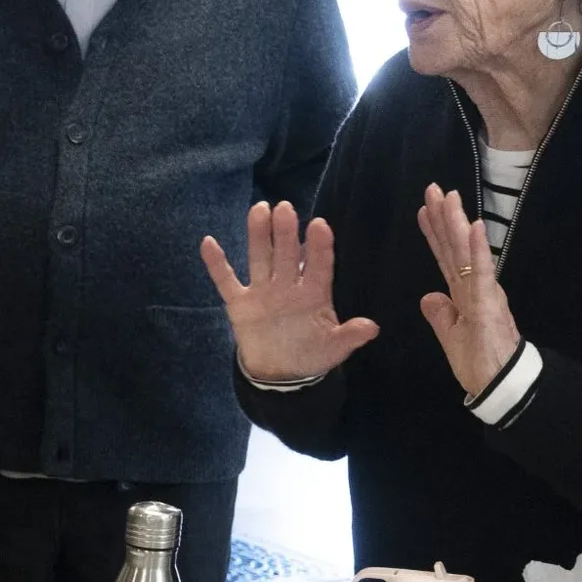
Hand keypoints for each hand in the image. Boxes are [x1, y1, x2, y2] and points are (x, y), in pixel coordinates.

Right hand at [199, 201, 377, 382]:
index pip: (318, 266)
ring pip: (260, 258)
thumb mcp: (333, 348)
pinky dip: (217, 264)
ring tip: (259, 209)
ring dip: (258, 235)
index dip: (319, 248)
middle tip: (285, 208)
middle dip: (286, 232)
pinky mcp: (239, 303)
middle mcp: (288, 286)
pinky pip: (226, 280)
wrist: (280, 373)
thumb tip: (372, 328)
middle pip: (286, 255)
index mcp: (313, 294)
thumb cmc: (311, 354)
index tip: (319, 226)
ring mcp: (262, 292)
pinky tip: (208, 242)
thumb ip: (348, 336)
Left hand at [414, 185, 521, 397]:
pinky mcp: (489, 303)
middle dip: (444, 217)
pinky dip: (479, 249)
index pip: (446, 257)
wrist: (497, 383)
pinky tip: (476, 226)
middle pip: (454, 247)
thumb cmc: (478, 362)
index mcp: (463, 293)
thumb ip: (441, 315)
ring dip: (458, 223)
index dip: (435, 233)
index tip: (424, 209)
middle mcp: (473, 286)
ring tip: (450, 196)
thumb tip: (430, 296)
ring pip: (467, 252)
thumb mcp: (451, 336)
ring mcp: (482, 292)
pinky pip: (483, 272)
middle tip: (432, 188)